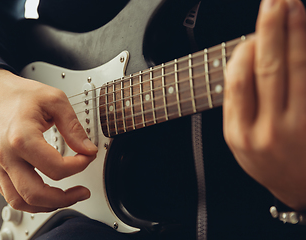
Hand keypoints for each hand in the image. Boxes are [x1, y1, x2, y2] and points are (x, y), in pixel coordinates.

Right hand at [0, 69, 97, 212]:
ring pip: (20, 202)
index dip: (80, 165)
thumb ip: (74, 127)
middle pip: (35, 194)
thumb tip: (87, 149)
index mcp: (21, 137)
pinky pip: (11, 196)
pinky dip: (32, 202)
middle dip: (65, 198)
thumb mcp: (55, 100)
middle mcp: (6, 156)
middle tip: (83, 192)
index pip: (56, 168)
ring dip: (48, 205)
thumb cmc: (21, 95)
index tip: (88, 156)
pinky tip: (48, 195)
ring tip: (67, 197)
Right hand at [224, 0, 305, 209]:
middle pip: (268, 68)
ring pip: (296, 68)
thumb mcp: (239, 143)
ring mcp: (298, 126)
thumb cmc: (268, 162)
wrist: (301, 190)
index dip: (243, 53)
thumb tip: (243, 61)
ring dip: (295, 32)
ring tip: (292, 5)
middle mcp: (268, 130)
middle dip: (269, 29)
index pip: (238, 83)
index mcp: (240, 133)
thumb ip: (236, 105)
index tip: (249, 37)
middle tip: (272, 1)